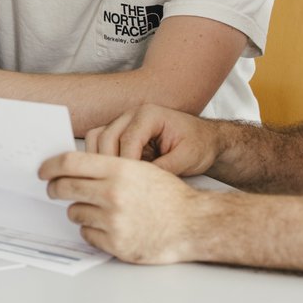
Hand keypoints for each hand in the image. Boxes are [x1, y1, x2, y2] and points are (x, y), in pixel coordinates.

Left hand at [39, 151, 207, 263]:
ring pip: (74, 212)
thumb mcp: (139, 167)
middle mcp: (114, 194)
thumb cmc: (167, 195)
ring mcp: (114, 221)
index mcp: (119, 169)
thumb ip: (108, 165)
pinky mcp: (116, 244)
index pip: (70, 162)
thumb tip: (72, 166)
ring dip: (79, 210)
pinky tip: (107, 226)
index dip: (51, 165)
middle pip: (65, 187)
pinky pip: (87, 234)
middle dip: (55, 188)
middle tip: (54, 189)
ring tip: (98, 209)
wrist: (192, 224)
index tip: (43, 170)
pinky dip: (91, 230)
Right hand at [85, 103, 221, 176]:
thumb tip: (142, 184)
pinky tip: (115, 175)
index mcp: (149, 115)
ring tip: (114, 182)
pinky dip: (102, 158)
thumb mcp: (187, 158)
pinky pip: (101, 143)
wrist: (205, 139)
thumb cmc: (199, 144)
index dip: (127, 164)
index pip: (127, 139)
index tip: (130, 185)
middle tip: (119, 187)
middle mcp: (132, 115)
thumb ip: (164, 169)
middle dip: (109, 164)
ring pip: (97, 138)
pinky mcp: (121, 133)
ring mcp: (124, 123)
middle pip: (106, 137)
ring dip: (101, 160)